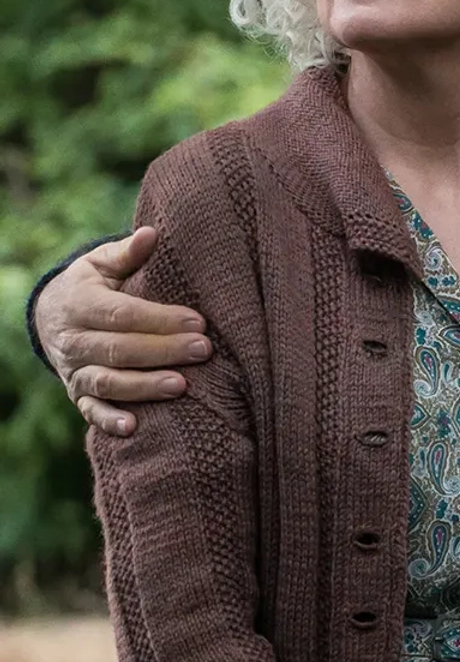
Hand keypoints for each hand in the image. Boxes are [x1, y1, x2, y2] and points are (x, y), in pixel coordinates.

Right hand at [37, 227, 210, 436]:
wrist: (52, 317)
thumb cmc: (92, 285)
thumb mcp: (102, 263)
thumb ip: (127, 253)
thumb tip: (151, 233)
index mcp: (80, 304)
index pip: (123, 314)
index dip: (160, 319)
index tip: (199, 321)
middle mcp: (73, 340)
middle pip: (119, 349)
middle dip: (163, 351)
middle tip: (204, 350)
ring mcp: (74, 371)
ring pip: (107, 382)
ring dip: (144, 387)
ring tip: (181, 386)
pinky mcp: (77, 395)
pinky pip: (90, 412)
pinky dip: (109, 421)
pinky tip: (134, 427)